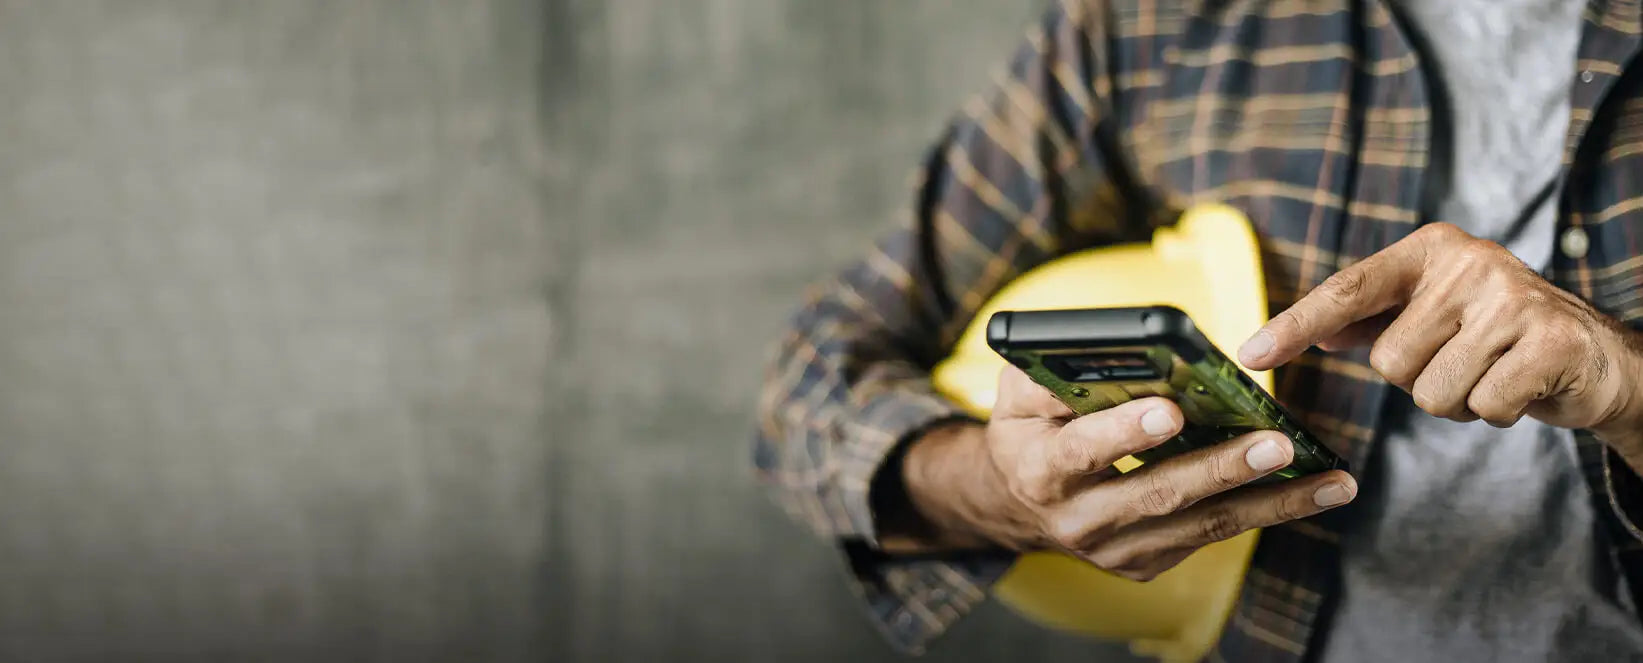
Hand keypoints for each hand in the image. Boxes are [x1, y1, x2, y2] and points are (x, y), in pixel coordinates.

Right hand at [887, 366, 1355, 580]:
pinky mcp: (1145, 563)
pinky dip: (1263, 512)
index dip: (1126, 432)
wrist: (1014, 503)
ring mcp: (1114, 549)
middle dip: (1221, 469)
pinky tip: (1311, 491)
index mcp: (1040, 469)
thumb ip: (1054, 370)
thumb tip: (1118, 344)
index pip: (1083, 451)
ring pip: (1200, 526)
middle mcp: (1077, 519)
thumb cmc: (1028, 429)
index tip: (1171, 409)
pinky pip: (1209, 536)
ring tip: (1328, 480)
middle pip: (1157, 494)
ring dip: (1271, 503)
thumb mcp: (1017, 393)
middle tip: (1277, 444)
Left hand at [1238, 223, 1642, 452]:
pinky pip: (1483, 407)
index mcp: (1431, 249)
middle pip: (1389, 362)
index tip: (1248, 355)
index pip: (1347, 290)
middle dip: (1420, 380)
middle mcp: (1470, 263)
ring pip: (1431, 393)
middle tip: (1465, 361)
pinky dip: (1498, 413)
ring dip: (1459, 401)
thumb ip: (1372, 319)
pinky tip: (1522, 388)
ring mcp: (1513, 298)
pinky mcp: (1550, 340)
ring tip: (1493, 373)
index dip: (1295, 325)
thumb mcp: (1434, 314)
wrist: (1597, 357)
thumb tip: (1312, 336)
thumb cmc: (1499, 336)